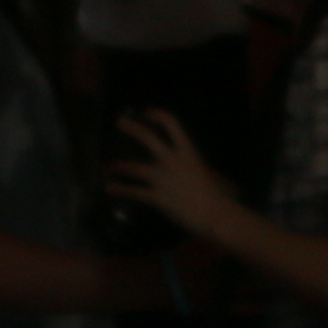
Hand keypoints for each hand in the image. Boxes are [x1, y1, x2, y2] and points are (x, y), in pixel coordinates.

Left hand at [108, 108, 239, 239]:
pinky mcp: (156, 197)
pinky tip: (110, 188)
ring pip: (133, 167)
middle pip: (147, 137)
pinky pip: (133, 191)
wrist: (216, 214)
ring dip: (118, 166)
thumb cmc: (220, 196)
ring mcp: (162, 178)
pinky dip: (120, 189)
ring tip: (108, 168)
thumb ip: (202, 170)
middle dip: (132, 128)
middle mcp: (172, 161)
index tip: (146, 112)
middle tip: (120, 123)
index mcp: (188, 152)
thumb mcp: (212, 175)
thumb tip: (204, 172)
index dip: (157, 115)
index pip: (172, 124)